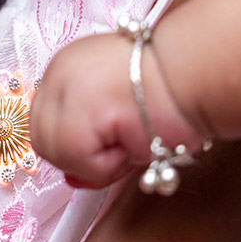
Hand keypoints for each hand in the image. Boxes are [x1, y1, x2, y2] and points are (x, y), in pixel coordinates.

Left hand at [31, 31, 204, 188]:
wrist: (198, 74)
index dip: (74, 144)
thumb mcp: (120, 113)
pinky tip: (132, 138)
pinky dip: (108, 165)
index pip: (46, 119)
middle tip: (120, 149)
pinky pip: (79, 163)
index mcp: (69, 64)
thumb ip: (92, 140)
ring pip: (56, 154)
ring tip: (130, 139)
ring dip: (95, 162)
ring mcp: (63, 88)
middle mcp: (59, 70)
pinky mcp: (75, 112)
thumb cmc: (173, 90)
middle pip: (42, 139)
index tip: (105, 148)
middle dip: (79, 156)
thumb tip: (72, 177)